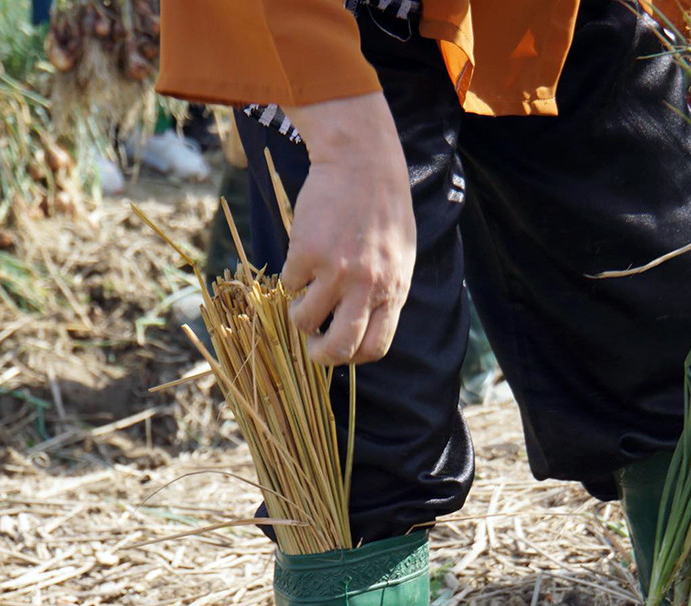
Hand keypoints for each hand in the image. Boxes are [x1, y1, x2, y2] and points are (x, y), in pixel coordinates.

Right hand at [281, 92, 415, 364]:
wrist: (363, 163)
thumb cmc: (384, 210)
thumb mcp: (400, 256)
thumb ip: (385, 290)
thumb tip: (364, 324)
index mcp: (394, 290)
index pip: (375, 347)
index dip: (353, 357)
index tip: (340, 348)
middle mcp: (367, 286)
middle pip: (340, 348)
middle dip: (320, 355)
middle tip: (311, 345)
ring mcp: (336, 270)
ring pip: (305, 319)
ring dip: (298, 315)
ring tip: (302, 296)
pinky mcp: (307, 252)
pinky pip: (289, 282)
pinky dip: (291, 276)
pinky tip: (303, 256)